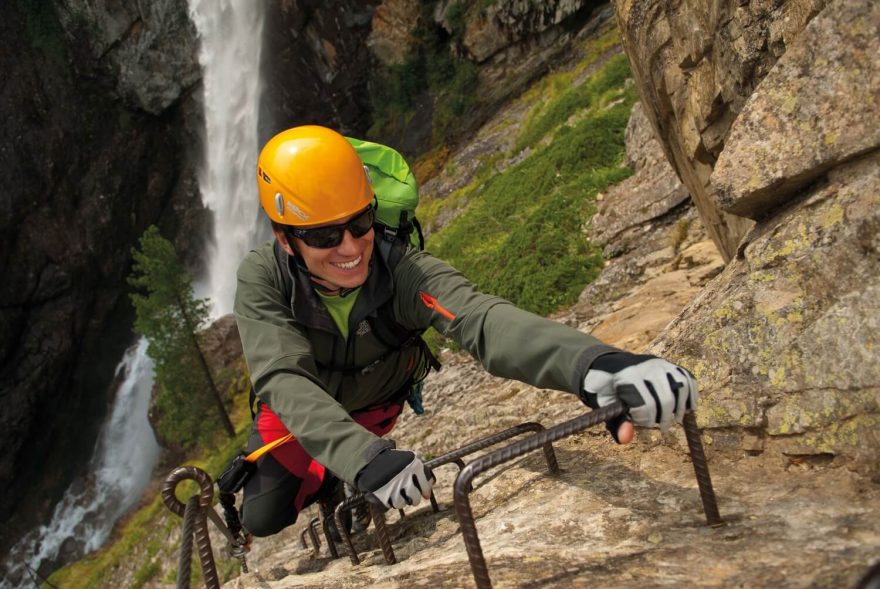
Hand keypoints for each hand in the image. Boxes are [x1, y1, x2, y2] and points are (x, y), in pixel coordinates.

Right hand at [355, 449, 434, 509]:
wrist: (371, 460)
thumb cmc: (392, 459)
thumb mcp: (409, 458)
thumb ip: (421, 469)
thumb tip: (432, 482)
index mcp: (414, 467)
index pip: (425, 486)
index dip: (426, 492)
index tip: (426, 495)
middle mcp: (406, 478)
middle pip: (415, 498)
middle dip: (415, 499)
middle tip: (413, 498)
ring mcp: (394, 487)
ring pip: (404, 503)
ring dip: (403, 501)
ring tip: (401, 496)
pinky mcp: (384, 495)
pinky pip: (392, 505)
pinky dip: (392, 502)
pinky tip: (391, 496)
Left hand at [581, 352, 697, 432]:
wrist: (610, 366)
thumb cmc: (608, 390)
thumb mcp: (604, 406)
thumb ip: (615, 422)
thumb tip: (626, 439)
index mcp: (628, 376)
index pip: (646, 403)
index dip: (645, 419)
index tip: (640, 422)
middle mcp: (646, 366)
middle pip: (666, 397)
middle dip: (665, 417)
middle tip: (662, 428)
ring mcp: (659, 363)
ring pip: (681, 387)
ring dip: (681, 407)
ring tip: (676, 419)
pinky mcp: (668, 364)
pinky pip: (687, 378)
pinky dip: (692, 394)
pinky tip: (689, 408)